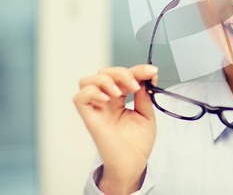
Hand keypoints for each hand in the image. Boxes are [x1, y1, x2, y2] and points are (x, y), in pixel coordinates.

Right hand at [73, 64, 158, 193]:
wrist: (133, 163)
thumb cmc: (138, 143)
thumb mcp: (147, 113)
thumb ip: (144, 95)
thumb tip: (146, 77)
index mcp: (119, 99)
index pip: (123, 75)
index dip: (137, 70)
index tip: (152, 72)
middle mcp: (106, 101)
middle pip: (104, 73)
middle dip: (122, 73)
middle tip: (136, 85)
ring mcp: (97, 108)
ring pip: (88, 80)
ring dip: (106, 80)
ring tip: (120, 92)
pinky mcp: (89, 117)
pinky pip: (80, 98)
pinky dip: (92, 92)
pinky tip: (107, 98)